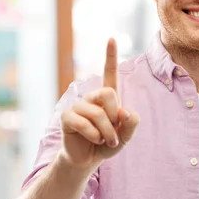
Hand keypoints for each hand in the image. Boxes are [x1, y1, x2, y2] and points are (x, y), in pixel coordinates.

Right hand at [60, 38, 139, 168]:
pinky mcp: (66, 117)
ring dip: (106, 132)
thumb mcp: (126, 136)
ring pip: (97, 113)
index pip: (109, 73)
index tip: (112, 38)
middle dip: (114, 116)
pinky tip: (94, 140)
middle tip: (114, 133)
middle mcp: (92, 98)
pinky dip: (94, 135)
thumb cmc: (107, 144)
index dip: (110, 56)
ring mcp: (78, 106)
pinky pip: (83, 123)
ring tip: (105, 141)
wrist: (88, 159)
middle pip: (107, 93)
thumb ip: (131, 123)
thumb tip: (125, 111)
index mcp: (107, 98)